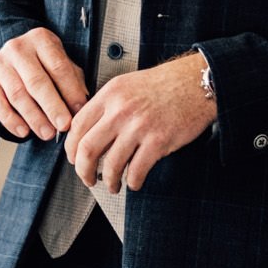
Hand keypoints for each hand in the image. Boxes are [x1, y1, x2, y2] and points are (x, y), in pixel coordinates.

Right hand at [0, 27, 88, 140]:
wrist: (9, 56)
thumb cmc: (43, 63)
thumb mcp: (60, 61)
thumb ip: (73, 80)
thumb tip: (82, 105)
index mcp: (40, 39)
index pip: (58, 66)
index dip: (70, 90)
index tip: (79, 111)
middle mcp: (17, 48)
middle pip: (36, 81)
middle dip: (52, 106)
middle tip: (64, 126)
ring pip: (17, 94)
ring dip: (34, 117)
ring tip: (48, 134)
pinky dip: (11, 121)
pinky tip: (24, 132)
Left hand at [65, 53, 215, 192]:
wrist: (196, 82)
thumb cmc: (165, 84)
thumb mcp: (127, 85)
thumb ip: (107, 105)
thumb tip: (89, 133)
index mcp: (110, 94)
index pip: (77, 126)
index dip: (71, 148)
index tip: (74, 159)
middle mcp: (121, 110)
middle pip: (87, 149)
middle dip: (83, 171)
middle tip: (87, 178)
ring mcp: (140, 126)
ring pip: (111, 165)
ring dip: (109, 181)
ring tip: (113, 184)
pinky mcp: (159, 141)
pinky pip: (137, 171)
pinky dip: (133, 182)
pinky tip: (134, 181)